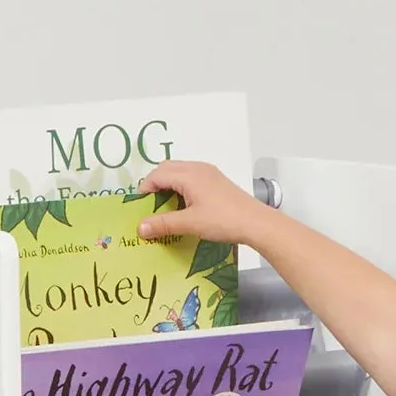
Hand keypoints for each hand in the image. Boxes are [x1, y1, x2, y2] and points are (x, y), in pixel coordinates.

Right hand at [136, 160, 268, 247]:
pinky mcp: (216, 180)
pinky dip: (180, 186)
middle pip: (167, 168)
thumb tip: (139, 228)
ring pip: (179, 171)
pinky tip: (184, 205)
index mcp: (188, 174)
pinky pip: (191, 176)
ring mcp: (208, 172)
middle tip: (150, 206)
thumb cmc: (222, 220)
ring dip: (168, 184)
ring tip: (165, 207)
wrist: (255, 222)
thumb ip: (163, 224)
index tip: (140, 209)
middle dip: (155, 184)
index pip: (157, 175)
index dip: (145, 190)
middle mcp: (197, 168)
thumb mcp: (190, 223)